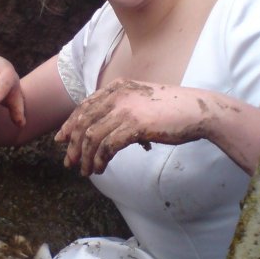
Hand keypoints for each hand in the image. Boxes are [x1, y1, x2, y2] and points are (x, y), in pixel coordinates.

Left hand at [55, 79, 212, 175]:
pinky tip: (101, 168)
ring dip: (85, 157)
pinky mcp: (135, 125)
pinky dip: (100, 159)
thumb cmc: (173, 109)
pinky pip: (107, 146)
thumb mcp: (142, 100)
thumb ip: (123, 109)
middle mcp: (118, 96)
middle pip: (83, 122)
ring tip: (85, 171)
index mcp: (118, 87)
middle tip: (69, 162)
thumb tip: (107, 133)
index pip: (85, 106)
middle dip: (72, 145)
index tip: (61, 140)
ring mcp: (126, 109)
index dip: (70, 124)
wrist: (198, 111)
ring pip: (91, 137)